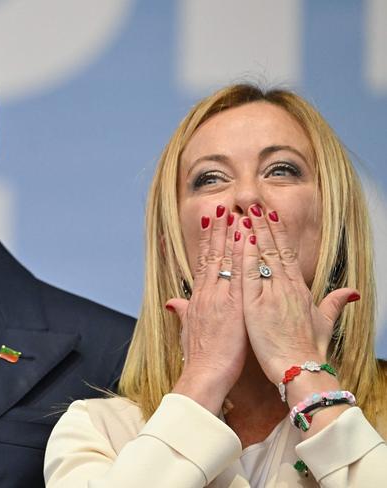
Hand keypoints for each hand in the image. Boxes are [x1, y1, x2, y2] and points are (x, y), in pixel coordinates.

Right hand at [168, 205, 249, 411]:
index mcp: (198, 299)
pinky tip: (244, 237)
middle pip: (211, 255)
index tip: (210, 222)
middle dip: (216, 230)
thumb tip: (173, 303)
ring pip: (224, 259)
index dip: (206, 241)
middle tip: (221, 206)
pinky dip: (240, 255)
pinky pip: (238, 274)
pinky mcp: (233, 305)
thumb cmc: (199, 357)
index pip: (203, 263)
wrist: (204, 375)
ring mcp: (220, 297)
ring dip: (228, 235)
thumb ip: (182, 313)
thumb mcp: (187, 331)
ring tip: (232, 212)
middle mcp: (207, 293)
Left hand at [241, 205, 357, 383]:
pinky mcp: (256, 305)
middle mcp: (286, 287)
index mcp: (299, 289)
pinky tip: (242, 238)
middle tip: (254, 204)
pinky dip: (246, 255)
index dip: (278, 232)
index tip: (271, 214)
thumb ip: (335, 303)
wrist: (301, 369)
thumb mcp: (325, 323)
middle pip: (275, 248)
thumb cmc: (309, 349)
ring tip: (244, 212)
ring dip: (253, 232)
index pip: (287, 253)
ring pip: (262, 256)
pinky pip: (249, 274)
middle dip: (265, 225)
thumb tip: (352, 292)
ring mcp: (272, 294)